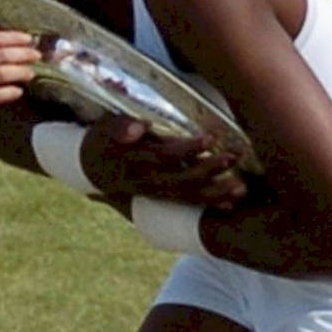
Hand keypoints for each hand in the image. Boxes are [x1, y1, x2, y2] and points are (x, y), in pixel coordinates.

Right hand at [80, 115, 248, 207]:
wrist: (91, 167)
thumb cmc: (103, 139)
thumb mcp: (105, 127)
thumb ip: (121, 127)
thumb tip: (138, 128)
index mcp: (136, 161)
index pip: (165, 156)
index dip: (187, 150)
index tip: (209, 139)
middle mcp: (148, 181)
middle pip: (182, 180)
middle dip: (210, 171)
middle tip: (234, 157)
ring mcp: (156, 191)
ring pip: (188, 196)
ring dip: (216, 193)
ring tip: (241, 189)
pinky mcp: (163, 195)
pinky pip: (188, 202)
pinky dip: (210, 203)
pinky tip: (232, 204)